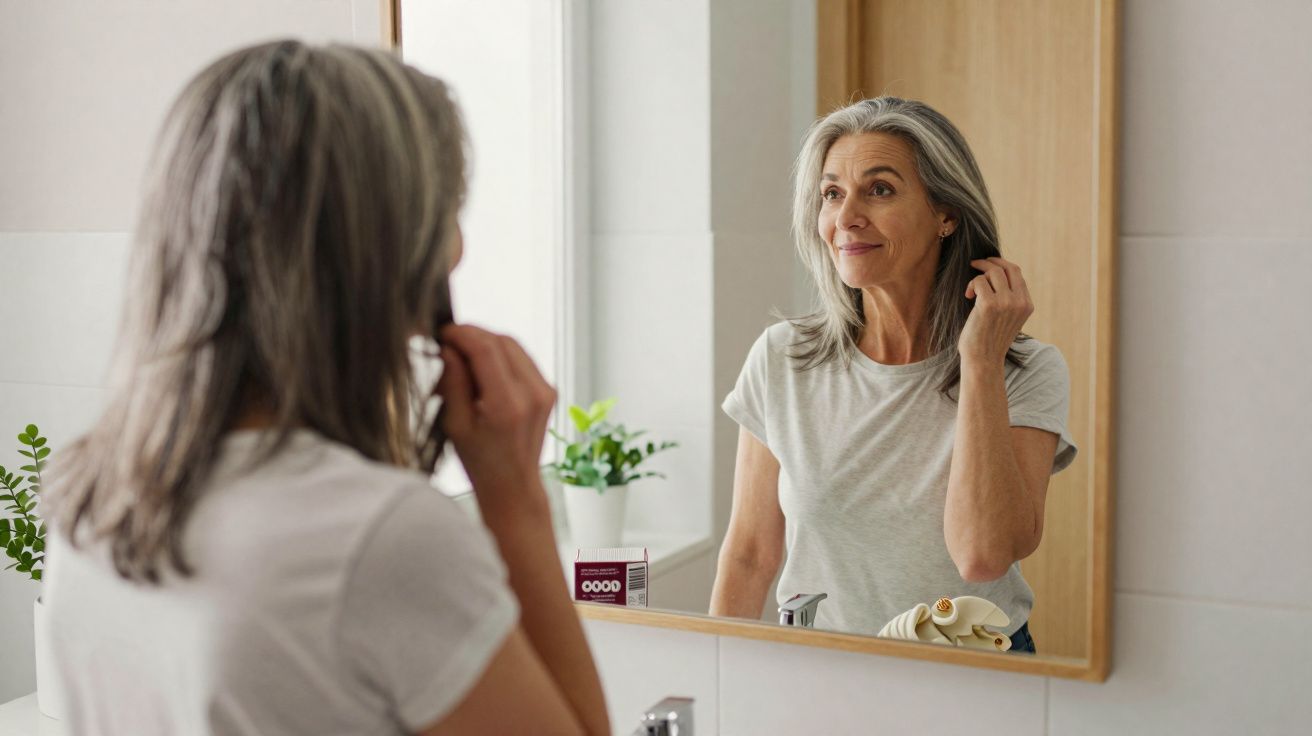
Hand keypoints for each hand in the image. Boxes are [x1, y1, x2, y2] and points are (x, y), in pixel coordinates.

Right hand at [435, 325, 556, 516]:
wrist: (513, 483)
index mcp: (507, 405)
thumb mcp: (455, 424)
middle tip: (448, 342)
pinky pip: (522, 358)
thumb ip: (453, 382)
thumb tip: (448, 348)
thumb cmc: (480, 460)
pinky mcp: (548, 390)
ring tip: (463, 355)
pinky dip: (500, 354)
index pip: (486, 350)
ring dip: (486, 342)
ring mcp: (545, 391)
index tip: (442, 332)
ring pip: (513, 345)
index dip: (462, 334)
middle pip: (502, 341)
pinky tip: (482, 367)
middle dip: (473, 334)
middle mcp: (532, 394)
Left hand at [959, 257, 1033, 366]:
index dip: (1001, 264)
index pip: (1017, 273)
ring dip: (978, 275)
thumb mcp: (1009, 318)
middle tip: (975, 263)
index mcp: (1027, 305)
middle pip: (1007, 267)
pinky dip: (971, 285)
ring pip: (992, 272)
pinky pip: (979, 281)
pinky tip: (968, 296)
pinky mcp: (988, 304)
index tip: (988, 263)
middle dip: (989, 262)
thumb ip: (1010, 299)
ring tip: (971, 290)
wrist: (983, 360)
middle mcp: (1019, 302)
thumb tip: (997, 275)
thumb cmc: (990, 340)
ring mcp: (1005, 302)